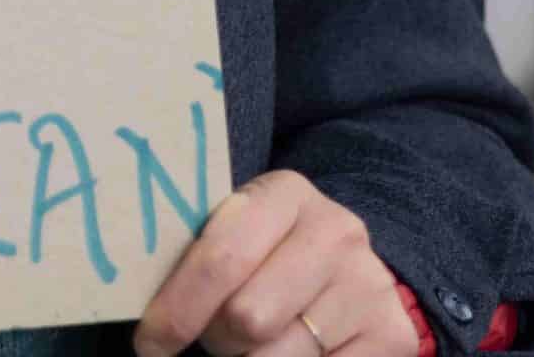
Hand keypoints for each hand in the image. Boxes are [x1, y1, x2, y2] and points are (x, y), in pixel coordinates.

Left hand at [133, 170, 420, 355]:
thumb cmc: (269, 250)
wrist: (351, 265)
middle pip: (247, 317)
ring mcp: (369, 284)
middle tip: (211, 338)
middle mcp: (335, 231)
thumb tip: (140, 303)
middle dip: (216, 339)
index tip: (149, 343)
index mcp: (284, 193)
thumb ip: (199, 252)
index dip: (177, 308)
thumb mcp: (237, 231)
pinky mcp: (393, 335)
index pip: (220, 257)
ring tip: (251, 346)